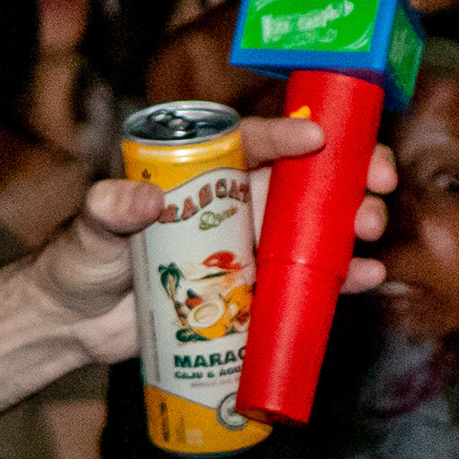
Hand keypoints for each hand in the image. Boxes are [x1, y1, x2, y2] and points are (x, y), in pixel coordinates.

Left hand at [45, 110, 395, 347]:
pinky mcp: (256, 291)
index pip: (251, 142)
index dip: (287, 134)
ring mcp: (249, 247)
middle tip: (378, 180)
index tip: (318, 135)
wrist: (80, 324)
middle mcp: (234, 203)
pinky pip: (306, 280)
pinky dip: (341, 277)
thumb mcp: (90, 230)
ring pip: (315, 225)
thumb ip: (108, 210)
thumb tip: (142, 200)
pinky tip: (368, 276)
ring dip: (351, 221)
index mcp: (201, 172)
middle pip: (301, 178)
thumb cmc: (82, 261)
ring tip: (372, 228)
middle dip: (345, 171)